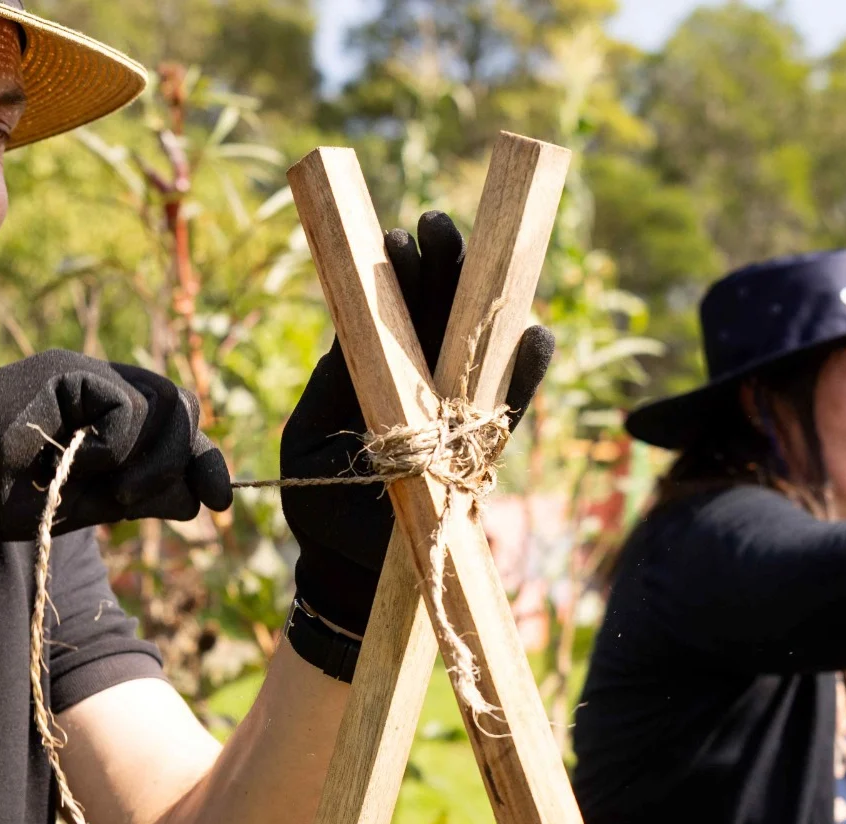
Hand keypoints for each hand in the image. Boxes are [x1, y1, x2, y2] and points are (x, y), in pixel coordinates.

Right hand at [0, 351, 230, 541]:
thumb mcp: (71, 505)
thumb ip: (130, 497)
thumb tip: (197, 500)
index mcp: (97, 411)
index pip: (172, 424)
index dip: (201, 460)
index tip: (217, 502)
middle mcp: (94, 381)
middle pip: (180, 405)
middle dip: (193, 457)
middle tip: (192, 504)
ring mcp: (78, 371)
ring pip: (164, 402)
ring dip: (159, 456)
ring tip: (120, 493)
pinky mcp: (62, 371)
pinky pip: (126, 404)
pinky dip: (119, 443)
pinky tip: (84, 464)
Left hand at [281, 211, 555, 676]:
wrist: (351, 574)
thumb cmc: (322, 505)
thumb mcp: (311, 439)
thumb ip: (334, 388)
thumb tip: (350, 332)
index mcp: (377, 373)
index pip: (394, 313)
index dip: (399, 275)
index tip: (396, 240)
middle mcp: (424, 385)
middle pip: (442, 316)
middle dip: (443, 269)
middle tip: (438, 227)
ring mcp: (458, 416)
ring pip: (478, 349)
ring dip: (483, 304)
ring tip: (482, 259)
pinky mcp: (483, 452)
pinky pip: (509, 408)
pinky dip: (525, 372)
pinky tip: (534, 334)